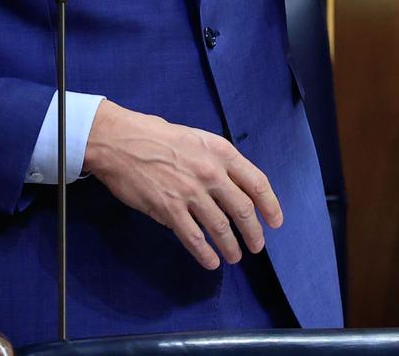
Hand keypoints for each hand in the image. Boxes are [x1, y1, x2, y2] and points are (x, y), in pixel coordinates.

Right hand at [82, 101, 282, 269]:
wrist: (122, 142)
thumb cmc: (158, 137)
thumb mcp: (199, 140)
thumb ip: (218, 162)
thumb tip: (230, 189)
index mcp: (222, 153)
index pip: (257, 182)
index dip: (270, 205)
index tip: (276, 221)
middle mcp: (211, 173)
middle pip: (243, 209)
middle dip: (253, 232)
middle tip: (257, 246)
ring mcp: (191, 193)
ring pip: (220, 227)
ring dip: (231, 246)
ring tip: (235, 257)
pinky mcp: (169, 209)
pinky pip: (193, 237)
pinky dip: (204, 253)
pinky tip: (211, 262)